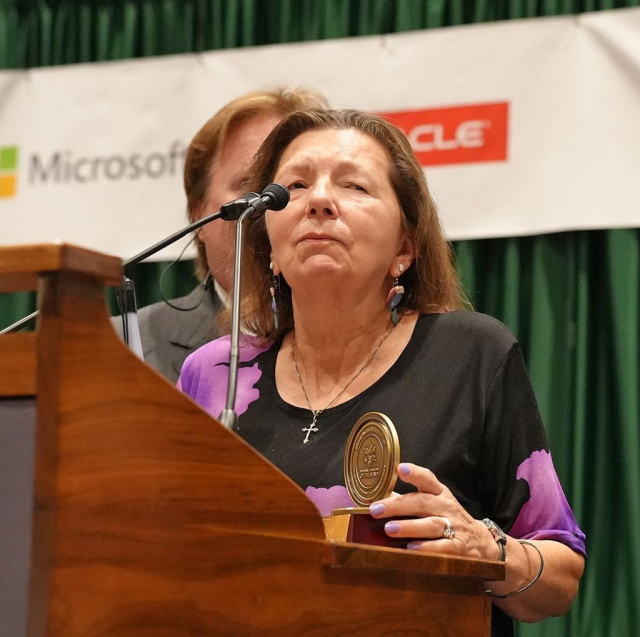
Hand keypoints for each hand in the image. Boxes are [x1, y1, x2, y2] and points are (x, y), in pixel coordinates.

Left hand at [369, 462, 497, 558]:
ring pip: (431, 524)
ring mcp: (455, 526)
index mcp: (439, 493)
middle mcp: (446, 506)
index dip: (414, 473)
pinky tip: (412, 549)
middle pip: (422, 502)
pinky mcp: (459, 547)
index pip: (427, 479)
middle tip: (376, 509)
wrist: (481, 541)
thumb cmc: (448, 518)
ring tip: (389, 529)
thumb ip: (407, 500)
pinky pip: (443, 547)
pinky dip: (427, 548)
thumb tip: (377, 498)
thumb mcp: (433, 503)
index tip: (399, 469)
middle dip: (397, 505)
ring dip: (409, 527)